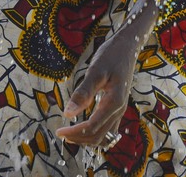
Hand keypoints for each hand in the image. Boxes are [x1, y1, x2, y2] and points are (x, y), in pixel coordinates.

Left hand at [55, 0, 157, 145]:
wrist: (127, 46)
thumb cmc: (111, 55)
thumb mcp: (95, 70)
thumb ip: (83, 93)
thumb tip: (68, 114)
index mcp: (114, 103)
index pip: (92, 127)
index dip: (74, 133)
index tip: (58, 131)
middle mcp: (119, 110)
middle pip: (98, 136)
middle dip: (79, 138)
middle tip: (61, 133)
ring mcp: (120, 109)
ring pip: (105, 135)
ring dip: (87, 139)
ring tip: (70, 134)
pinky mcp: (118, 106)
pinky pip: (109, 129)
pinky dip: (96, 134)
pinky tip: (84, 128)